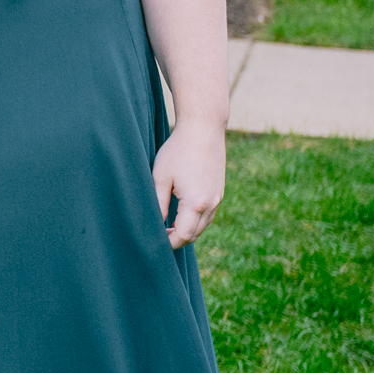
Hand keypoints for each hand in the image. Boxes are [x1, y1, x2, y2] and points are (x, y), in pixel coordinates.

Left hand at [151, 127, 225, 246]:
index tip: (154, 241)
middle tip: (158, 235)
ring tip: (166, 226)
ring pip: (203, 225)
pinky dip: (195, 220)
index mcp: (196, 203)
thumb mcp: (160, 178)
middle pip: (195, 234)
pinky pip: (208, 214)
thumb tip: (154, 224)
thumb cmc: (178, 151)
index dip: (169, 243)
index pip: (183, 235)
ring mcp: (218, 198)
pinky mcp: (219, 191)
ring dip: (187, 230)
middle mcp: (211, 204)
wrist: (203, 130)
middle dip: (177, 239)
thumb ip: (158, 204)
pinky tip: (180, 214)